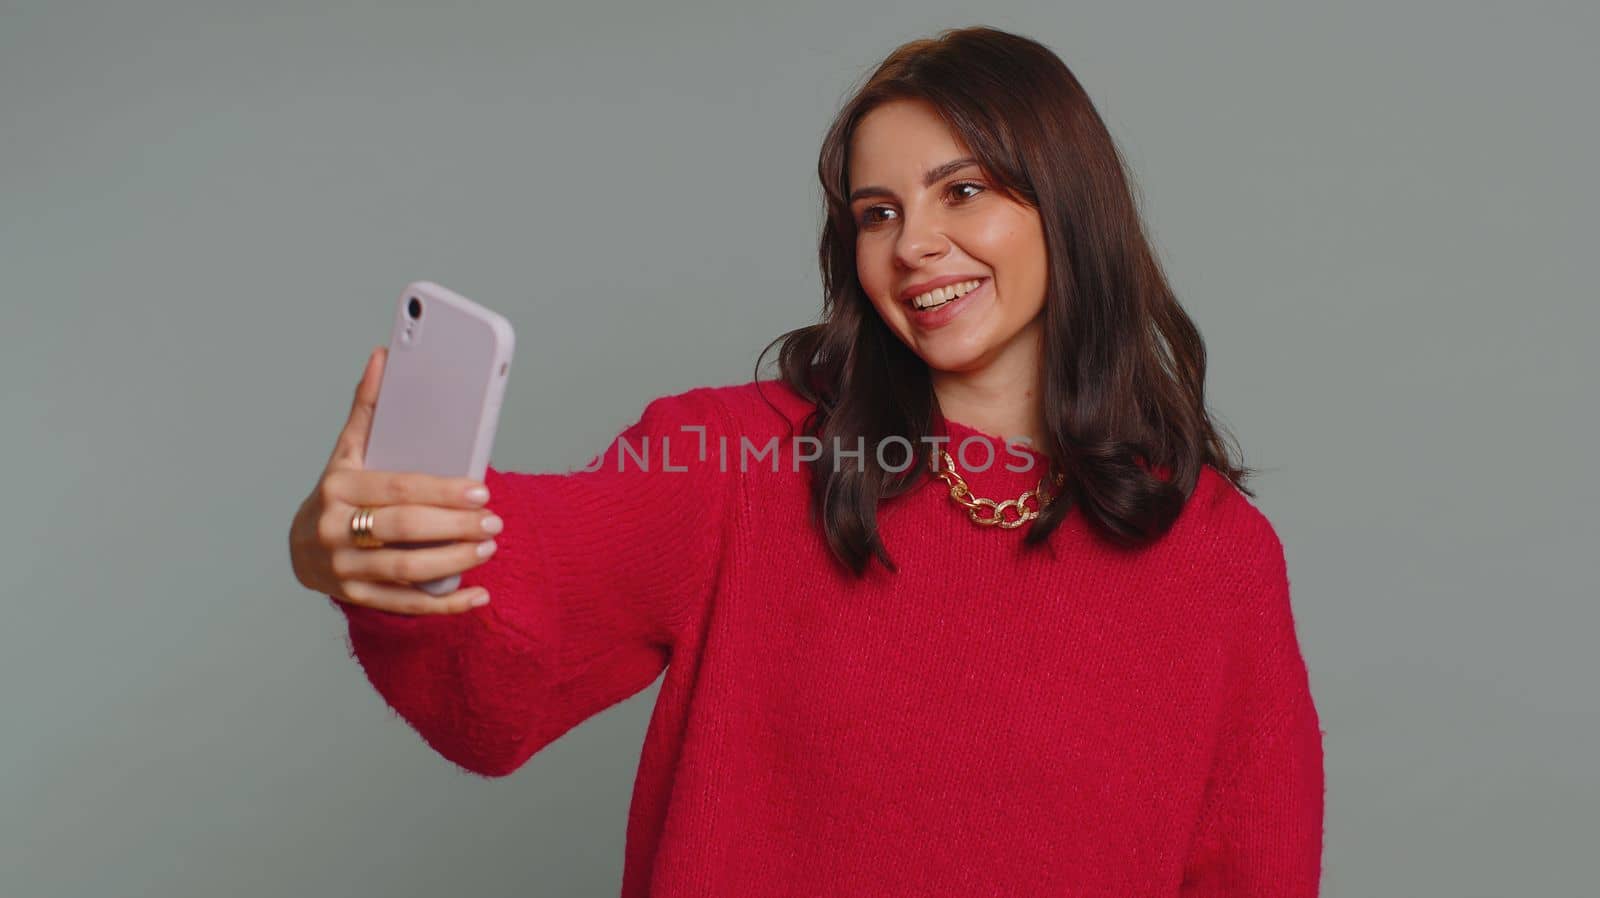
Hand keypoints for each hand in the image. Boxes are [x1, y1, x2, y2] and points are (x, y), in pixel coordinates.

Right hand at [288, 346, 502, 614]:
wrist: (301, 548)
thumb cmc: (338, 493)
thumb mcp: (347, 451)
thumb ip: (369, 408)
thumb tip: (385, 355)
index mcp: (338, 488)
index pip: (398, 489)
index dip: (441, 491)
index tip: (480, 490)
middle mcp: (334, 530)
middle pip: (404, 529)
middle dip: (454, 526)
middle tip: (493, 522)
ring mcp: (343, 568)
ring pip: (405, 569)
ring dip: (453, 562)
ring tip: (489, 547)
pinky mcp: (356, 597)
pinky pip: (405, 604)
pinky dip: (445, 604)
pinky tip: (478, 596)